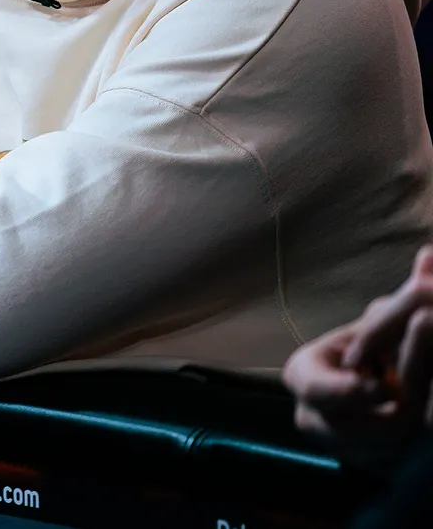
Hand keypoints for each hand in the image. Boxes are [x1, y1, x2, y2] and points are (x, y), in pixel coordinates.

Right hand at [283, 245, 432, 451]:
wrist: (377, 387)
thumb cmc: (380, 346)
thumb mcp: (385, 322)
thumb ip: (405, 299)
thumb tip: (429, 255)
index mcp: (302, 374)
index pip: (316, 388)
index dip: (347, 391)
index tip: (379, 385)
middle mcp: (310, 415)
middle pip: (348, 427)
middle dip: (389, 414)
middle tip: (418, 398)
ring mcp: (335, 446)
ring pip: (374, 450)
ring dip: (405, 431)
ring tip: (426, 403)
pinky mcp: (361, 465)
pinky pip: (388, 465)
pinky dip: (410, 450)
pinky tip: (424, 427)